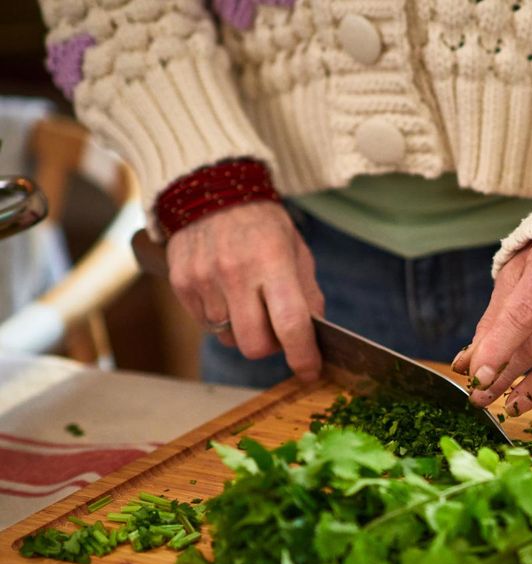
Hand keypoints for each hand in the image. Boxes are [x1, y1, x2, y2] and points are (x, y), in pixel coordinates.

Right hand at [168, 202, 323, 379]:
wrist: (209, 189)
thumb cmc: (262, 224)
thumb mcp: (297, 251)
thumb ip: (308, 293)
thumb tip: (316, 334)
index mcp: (272, 261)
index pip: (290, 324)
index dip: (303, 356)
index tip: (311, 370)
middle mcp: (234, 272)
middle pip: (254, 345)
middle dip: (270, 348)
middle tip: (277, 331)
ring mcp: (203, 279)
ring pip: (228, 338)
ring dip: (243, 329)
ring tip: (248, 300)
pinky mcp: (181, 284)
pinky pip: (205, 323)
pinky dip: (221, 318)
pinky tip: (226, 292)